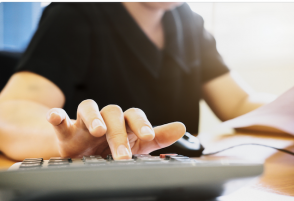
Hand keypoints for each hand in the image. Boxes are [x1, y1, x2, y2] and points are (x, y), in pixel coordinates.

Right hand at [46, 99, 185, 159]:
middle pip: (113, 113)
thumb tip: (182, 127)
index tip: (149, 136)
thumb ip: (159, 136)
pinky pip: (60, 119)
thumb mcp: (139, 145)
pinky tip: (55, 116)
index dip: (142, 122)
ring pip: (88, 108)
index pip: (134, 114)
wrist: (88, 157)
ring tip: (97, 129)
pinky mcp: (66, 130)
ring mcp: (85, 122)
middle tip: (123, 154)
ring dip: (93, 117)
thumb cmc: (116, 148)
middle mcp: (105, 118)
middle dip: (119, 133)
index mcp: (123, 122)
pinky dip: (56, 115)